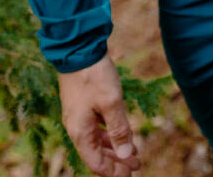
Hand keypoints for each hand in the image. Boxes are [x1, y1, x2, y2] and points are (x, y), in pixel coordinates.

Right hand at [59, 53, 139, 175]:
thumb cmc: (94, 76)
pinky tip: (120, 132)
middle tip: (136, 164)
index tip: (132, 172)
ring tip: (132, 150)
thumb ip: (119, 130)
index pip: (96, 164)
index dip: (114, 171)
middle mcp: (76, 128)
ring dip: (114, 147)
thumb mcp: (111, 103)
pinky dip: (109, 133)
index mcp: (80, 133)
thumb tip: (125, 156)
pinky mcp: (82, 105)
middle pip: (96, 155)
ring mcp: (78, 116)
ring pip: (96, 141)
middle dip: (117, 161)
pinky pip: (95, 128)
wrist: (78, 49)